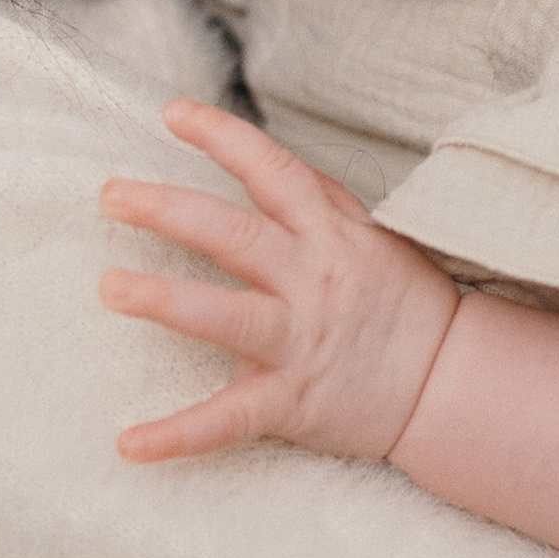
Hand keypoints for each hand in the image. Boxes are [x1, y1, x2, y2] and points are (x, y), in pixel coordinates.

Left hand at [100, 100, 461, 464]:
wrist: (449, 381)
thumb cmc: (402, 300)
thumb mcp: (370, 234)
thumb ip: (314, 199)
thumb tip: (254, 156)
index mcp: (329, 234)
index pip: (273, 172)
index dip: (224, 138)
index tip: (173, 113)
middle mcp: (311, 280)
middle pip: (234, 235)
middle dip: (168, 210)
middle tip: (110, 194)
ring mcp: (300, 341)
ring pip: (224, 315)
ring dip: (162, 300)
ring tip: (109, 286)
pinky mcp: (292, 402)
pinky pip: (228, 420)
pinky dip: (177, 435)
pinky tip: (127, 443)